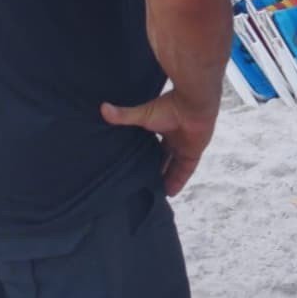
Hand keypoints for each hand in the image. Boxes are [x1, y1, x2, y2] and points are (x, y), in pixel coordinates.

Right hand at [101, 92, 217, 196]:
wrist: (193, 104)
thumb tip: (102, 107)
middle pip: (165, 158)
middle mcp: (174, 137)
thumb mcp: (143, 115)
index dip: (147, 156)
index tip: (136, 167)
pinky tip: (170, 193)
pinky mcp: (194, 152)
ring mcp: (185, 145)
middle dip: (157, 170)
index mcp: (162, 127)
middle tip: (145, 184)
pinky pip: (186, 170)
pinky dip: (179, 181)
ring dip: (167, 178)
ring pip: (175, 166)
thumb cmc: (169, 106)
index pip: (153, 145)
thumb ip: (124, 115)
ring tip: (155, 193)